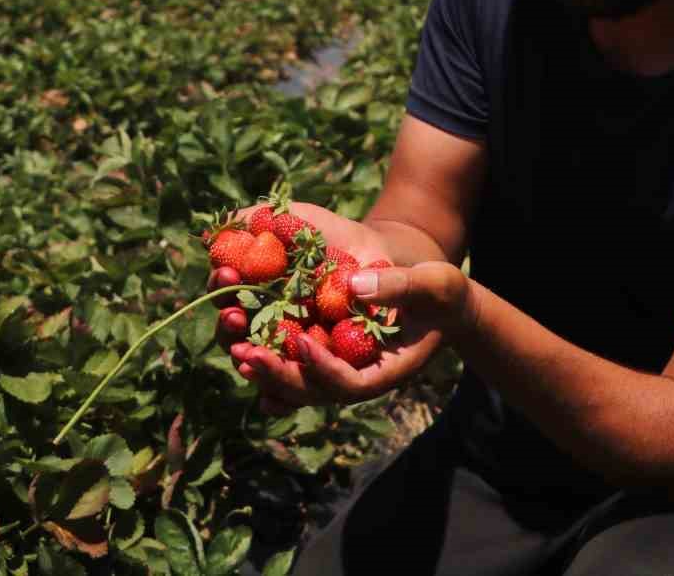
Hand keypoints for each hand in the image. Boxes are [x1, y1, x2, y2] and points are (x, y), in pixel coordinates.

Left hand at [208, 203, 470, 412]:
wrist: (433, 297)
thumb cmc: (442, 293)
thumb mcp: (435, 283)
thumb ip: (401, 286)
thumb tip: (353, 284)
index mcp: (381, 373)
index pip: (347, 384)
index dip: (321, 369)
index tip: (299, 343)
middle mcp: (349, 376)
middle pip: (305, 388)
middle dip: (273, 371)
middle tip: (245, 350)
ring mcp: (330, 363)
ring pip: (285, 374)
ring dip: (256, 355)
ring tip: (231, 331)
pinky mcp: (316, 345)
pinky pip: (281, 351)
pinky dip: (257, 338)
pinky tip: (234, 318)